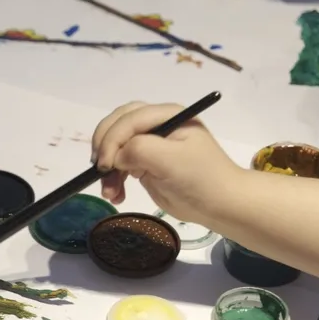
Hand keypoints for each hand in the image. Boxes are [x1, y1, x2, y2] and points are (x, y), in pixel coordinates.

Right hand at [91, 102, 240, 223]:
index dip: (112, 139)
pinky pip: (120, 165)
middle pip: (117, 126)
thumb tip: (116, 157)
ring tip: (110, 193)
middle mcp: (157, 125)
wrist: (218, 204)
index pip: (128, 118)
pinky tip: (116, 195)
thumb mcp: (171, 160)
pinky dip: (113, 180)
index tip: (106, 166)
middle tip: (100, 171)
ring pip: (115, 147)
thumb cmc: (200, 178)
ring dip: (107, 169)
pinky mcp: (145, 163)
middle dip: (105, 148)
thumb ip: (139, 149)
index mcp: (167, 115)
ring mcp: (150, 144)